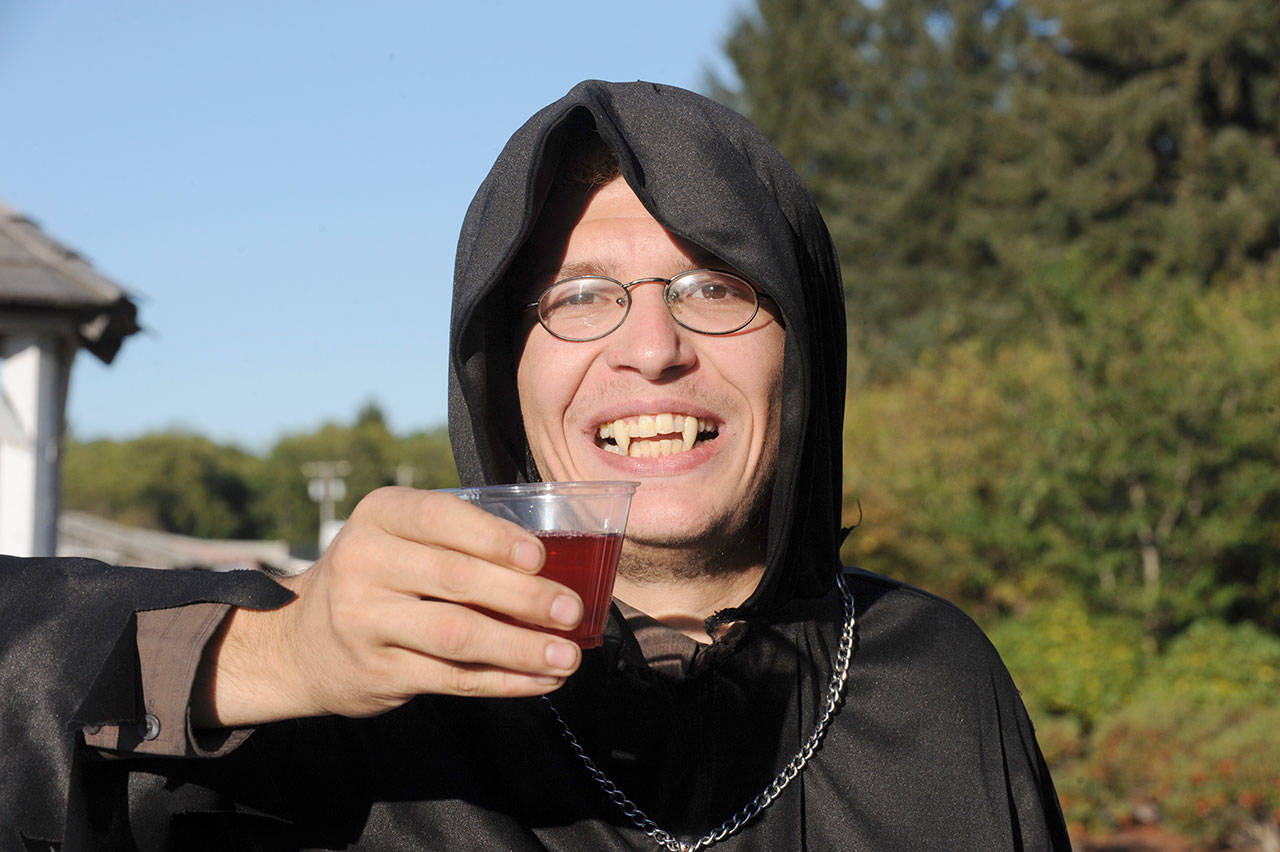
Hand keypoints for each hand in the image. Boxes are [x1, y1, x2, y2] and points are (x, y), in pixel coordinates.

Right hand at [194, 487, 583, 725]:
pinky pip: (452, 677)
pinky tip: (540, 679)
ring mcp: (365, 620)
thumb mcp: (401, 538)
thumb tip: (557, 565)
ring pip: (457, 635)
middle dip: (523, 597)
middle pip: (456, 579)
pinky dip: (504, 681)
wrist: (301, 641)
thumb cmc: (381, 576)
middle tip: (572, 610)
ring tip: (567, 656)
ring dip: (521, 648)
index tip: (539, 558)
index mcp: (379, 515)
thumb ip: (459, 540)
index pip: (440, 518)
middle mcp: (364, 562)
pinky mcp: (376, 671)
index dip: (492, 538)